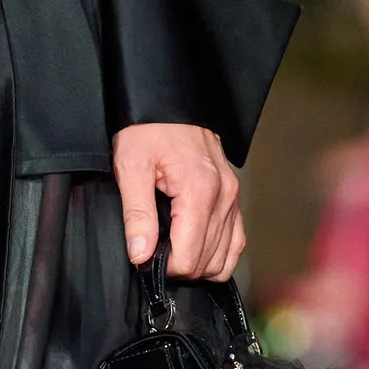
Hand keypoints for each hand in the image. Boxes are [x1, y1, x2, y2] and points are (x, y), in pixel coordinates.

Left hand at [111, 123, 242, 281]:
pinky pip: (237, 239)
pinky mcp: (234, 195)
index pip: (191, 256)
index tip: (146, 258)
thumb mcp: (130, 166)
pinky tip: (198, 251)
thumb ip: (136, 214)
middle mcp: (224, 196)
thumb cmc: (148, 128)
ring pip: (227, 255)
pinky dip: (220, 253)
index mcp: (199, 191)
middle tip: (154, 255)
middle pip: (209, 260)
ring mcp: (233, 196)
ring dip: (200, 264)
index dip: (166, 268)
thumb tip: (140, 254)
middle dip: (180, 267)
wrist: (168, 100)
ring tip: (173, 254)